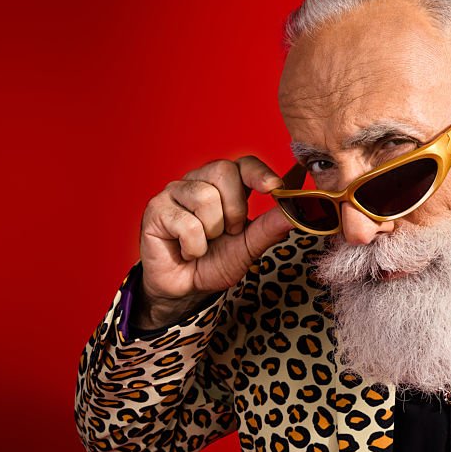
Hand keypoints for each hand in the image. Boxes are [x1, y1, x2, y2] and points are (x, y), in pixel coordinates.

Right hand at [134, 156, 294, 328]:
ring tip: (205, 243)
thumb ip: (269, 228)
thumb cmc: (214, 261)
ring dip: (212, 231)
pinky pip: (186, 222)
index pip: (244, 164)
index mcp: (225, 185)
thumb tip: (295, 212)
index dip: (259, 172)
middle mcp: (199, 181)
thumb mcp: (249, 247)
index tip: (275, 188)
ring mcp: (175, 192)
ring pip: (205, 197)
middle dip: (234, 209)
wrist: (184, 287)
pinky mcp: (156, 209)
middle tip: (228, 233)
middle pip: (224, 171)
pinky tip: (187, 251)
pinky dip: (193, 245)